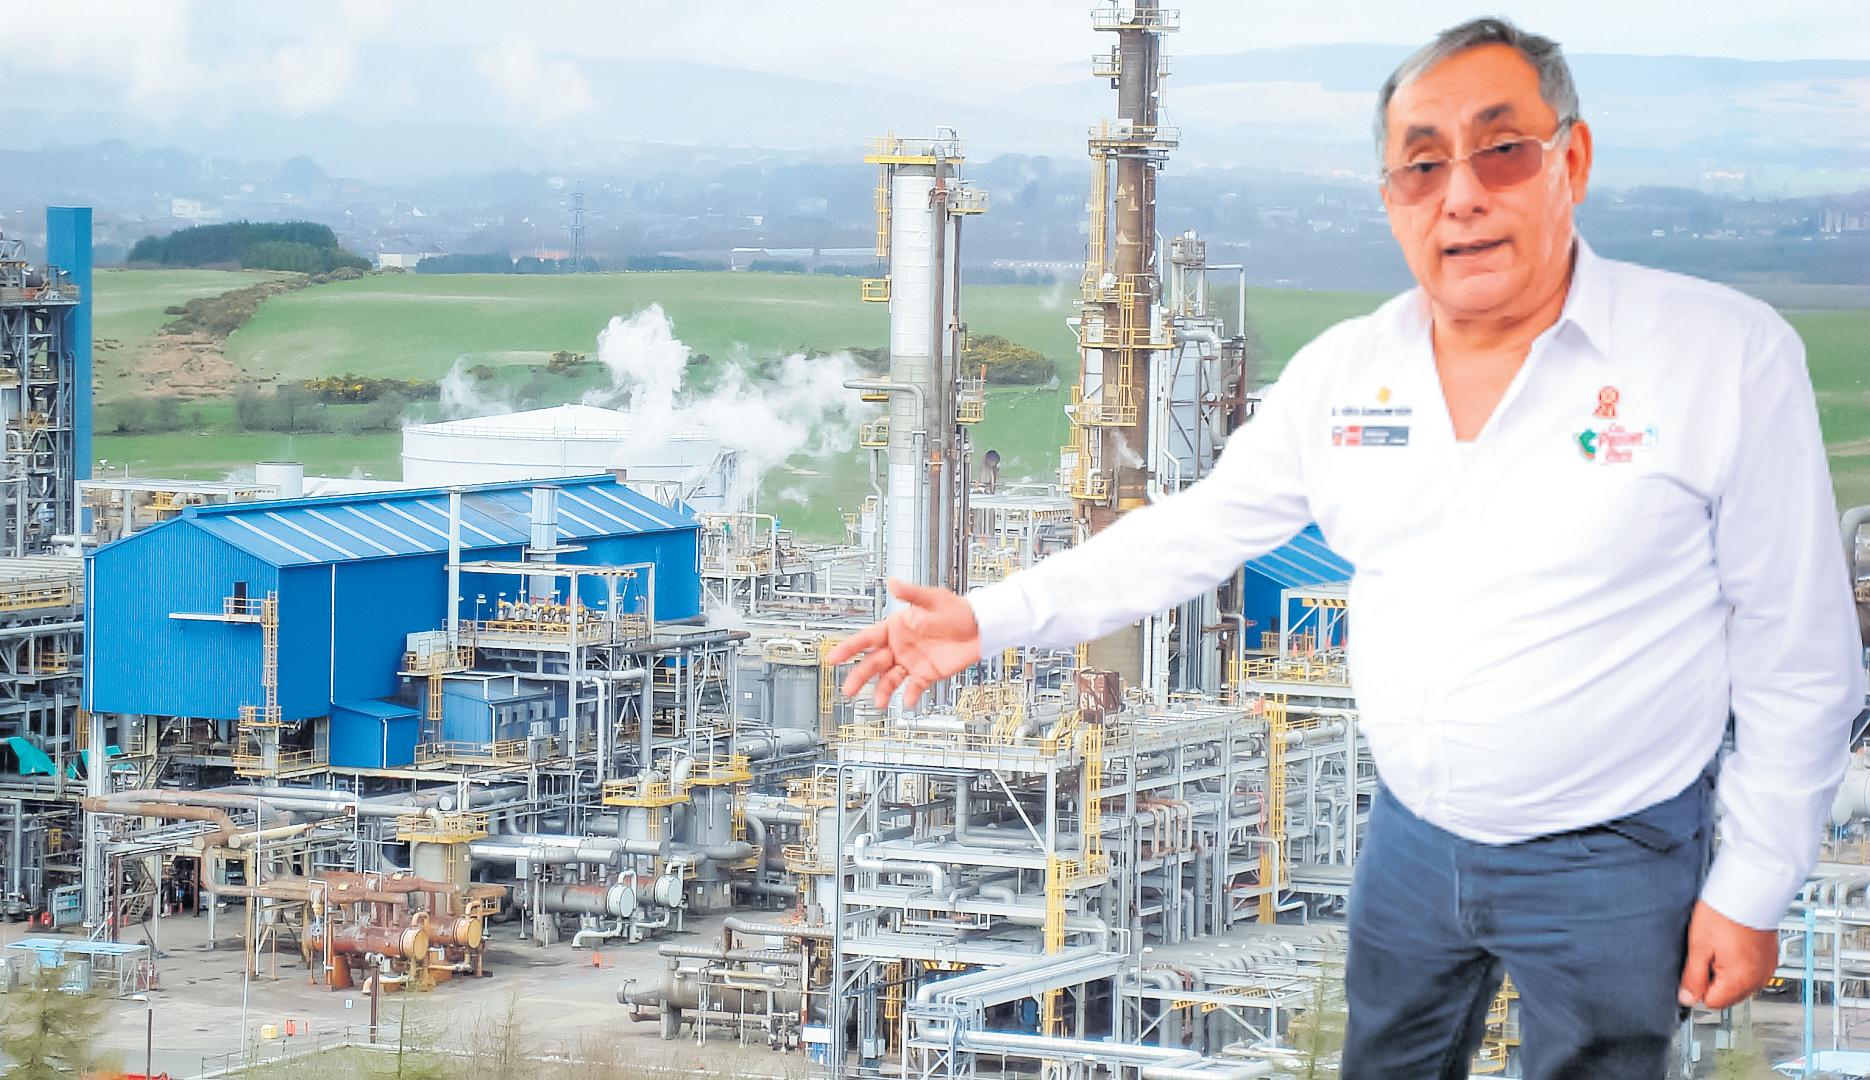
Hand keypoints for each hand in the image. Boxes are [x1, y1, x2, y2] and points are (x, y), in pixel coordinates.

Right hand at [828, 578, 982, 708]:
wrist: (980, 627)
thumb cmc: (956, 609)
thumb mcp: (932, 598)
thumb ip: (911, 593)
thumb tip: (893, 582)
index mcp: (895, 627)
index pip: (866, 639)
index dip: (848, 648)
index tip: (833, 657)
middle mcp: (899, 646)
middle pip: (873, 663)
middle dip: (859, 676)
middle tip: (848, 690)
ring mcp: (911, 662)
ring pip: (889, 679)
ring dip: (881, 691)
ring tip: (878, 703)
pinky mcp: (926, 674)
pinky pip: (913, 687)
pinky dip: (909, 695)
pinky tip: (907, 701)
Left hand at [1678, 899, 1777, 1009]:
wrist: (1749, 891)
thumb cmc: (1724, 913)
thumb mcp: (1698, 946)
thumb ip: (1692, 977)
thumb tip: (1686, 998)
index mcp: (1740, 981)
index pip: (1711, 1002)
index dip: (1698, 985)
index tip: (1694, 968)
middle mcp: (1758, 979)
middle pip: (1727, 995)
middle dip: (1713, 979)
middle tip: (1707, 952)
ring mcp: (1766, 968)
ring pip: (1739, 983)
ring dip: (1726, 971)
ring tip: (1720, 945)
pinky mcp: (1770, 958)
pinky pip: (1750, 971)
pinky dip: (1739, 962)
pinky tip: (1732, 943)